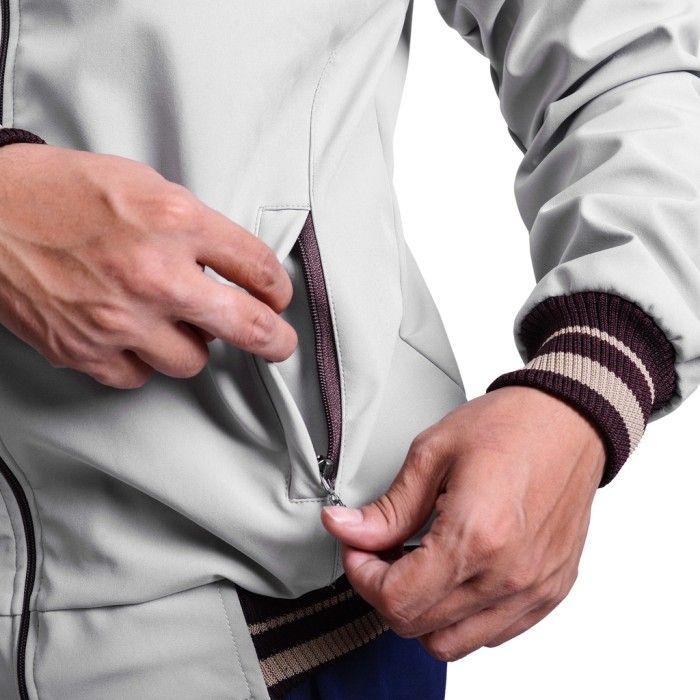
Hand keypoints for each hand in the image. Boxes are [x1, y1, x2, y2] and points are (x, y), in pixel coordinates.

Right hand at [0, 143, 296, 388]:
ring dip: (193, 343)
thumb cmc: (55, 192)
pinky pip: (140, 376)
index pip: (256, 266)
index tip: (277, 296)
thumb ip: (191, 226)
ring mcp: (120, 319)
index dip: (277, 286)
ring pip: (193, 361)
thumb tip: (226, 265)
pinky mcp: (86, 351)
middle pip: (247, 326)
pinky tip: (133, 335)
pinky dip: (144, 360)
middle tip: (281, 342)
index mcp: (174, 222)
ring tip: (174, 321)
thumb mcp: (141, 184)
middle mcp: (154, 275)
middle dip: (275, 339)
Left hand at [321, 385, 605, 660]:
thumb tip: (344, 528)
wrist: (569, 421)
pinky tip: (452, 574)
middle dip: (383, 591)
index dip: (362, 576)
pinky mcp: (549, 593)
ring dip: (419, 611)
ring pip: (451, 643)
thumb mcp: (433, 454)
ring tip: (414, 565)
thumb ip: (388, 507)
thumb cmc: (509, 427)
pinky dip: (458, 615)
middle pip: (417, 626)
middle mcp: (508, 576)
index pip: (397, 599)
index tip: (358, 547)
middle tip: (379, 551)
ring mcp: (533, 591)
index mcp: (477, 538)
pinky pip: (490, 634)